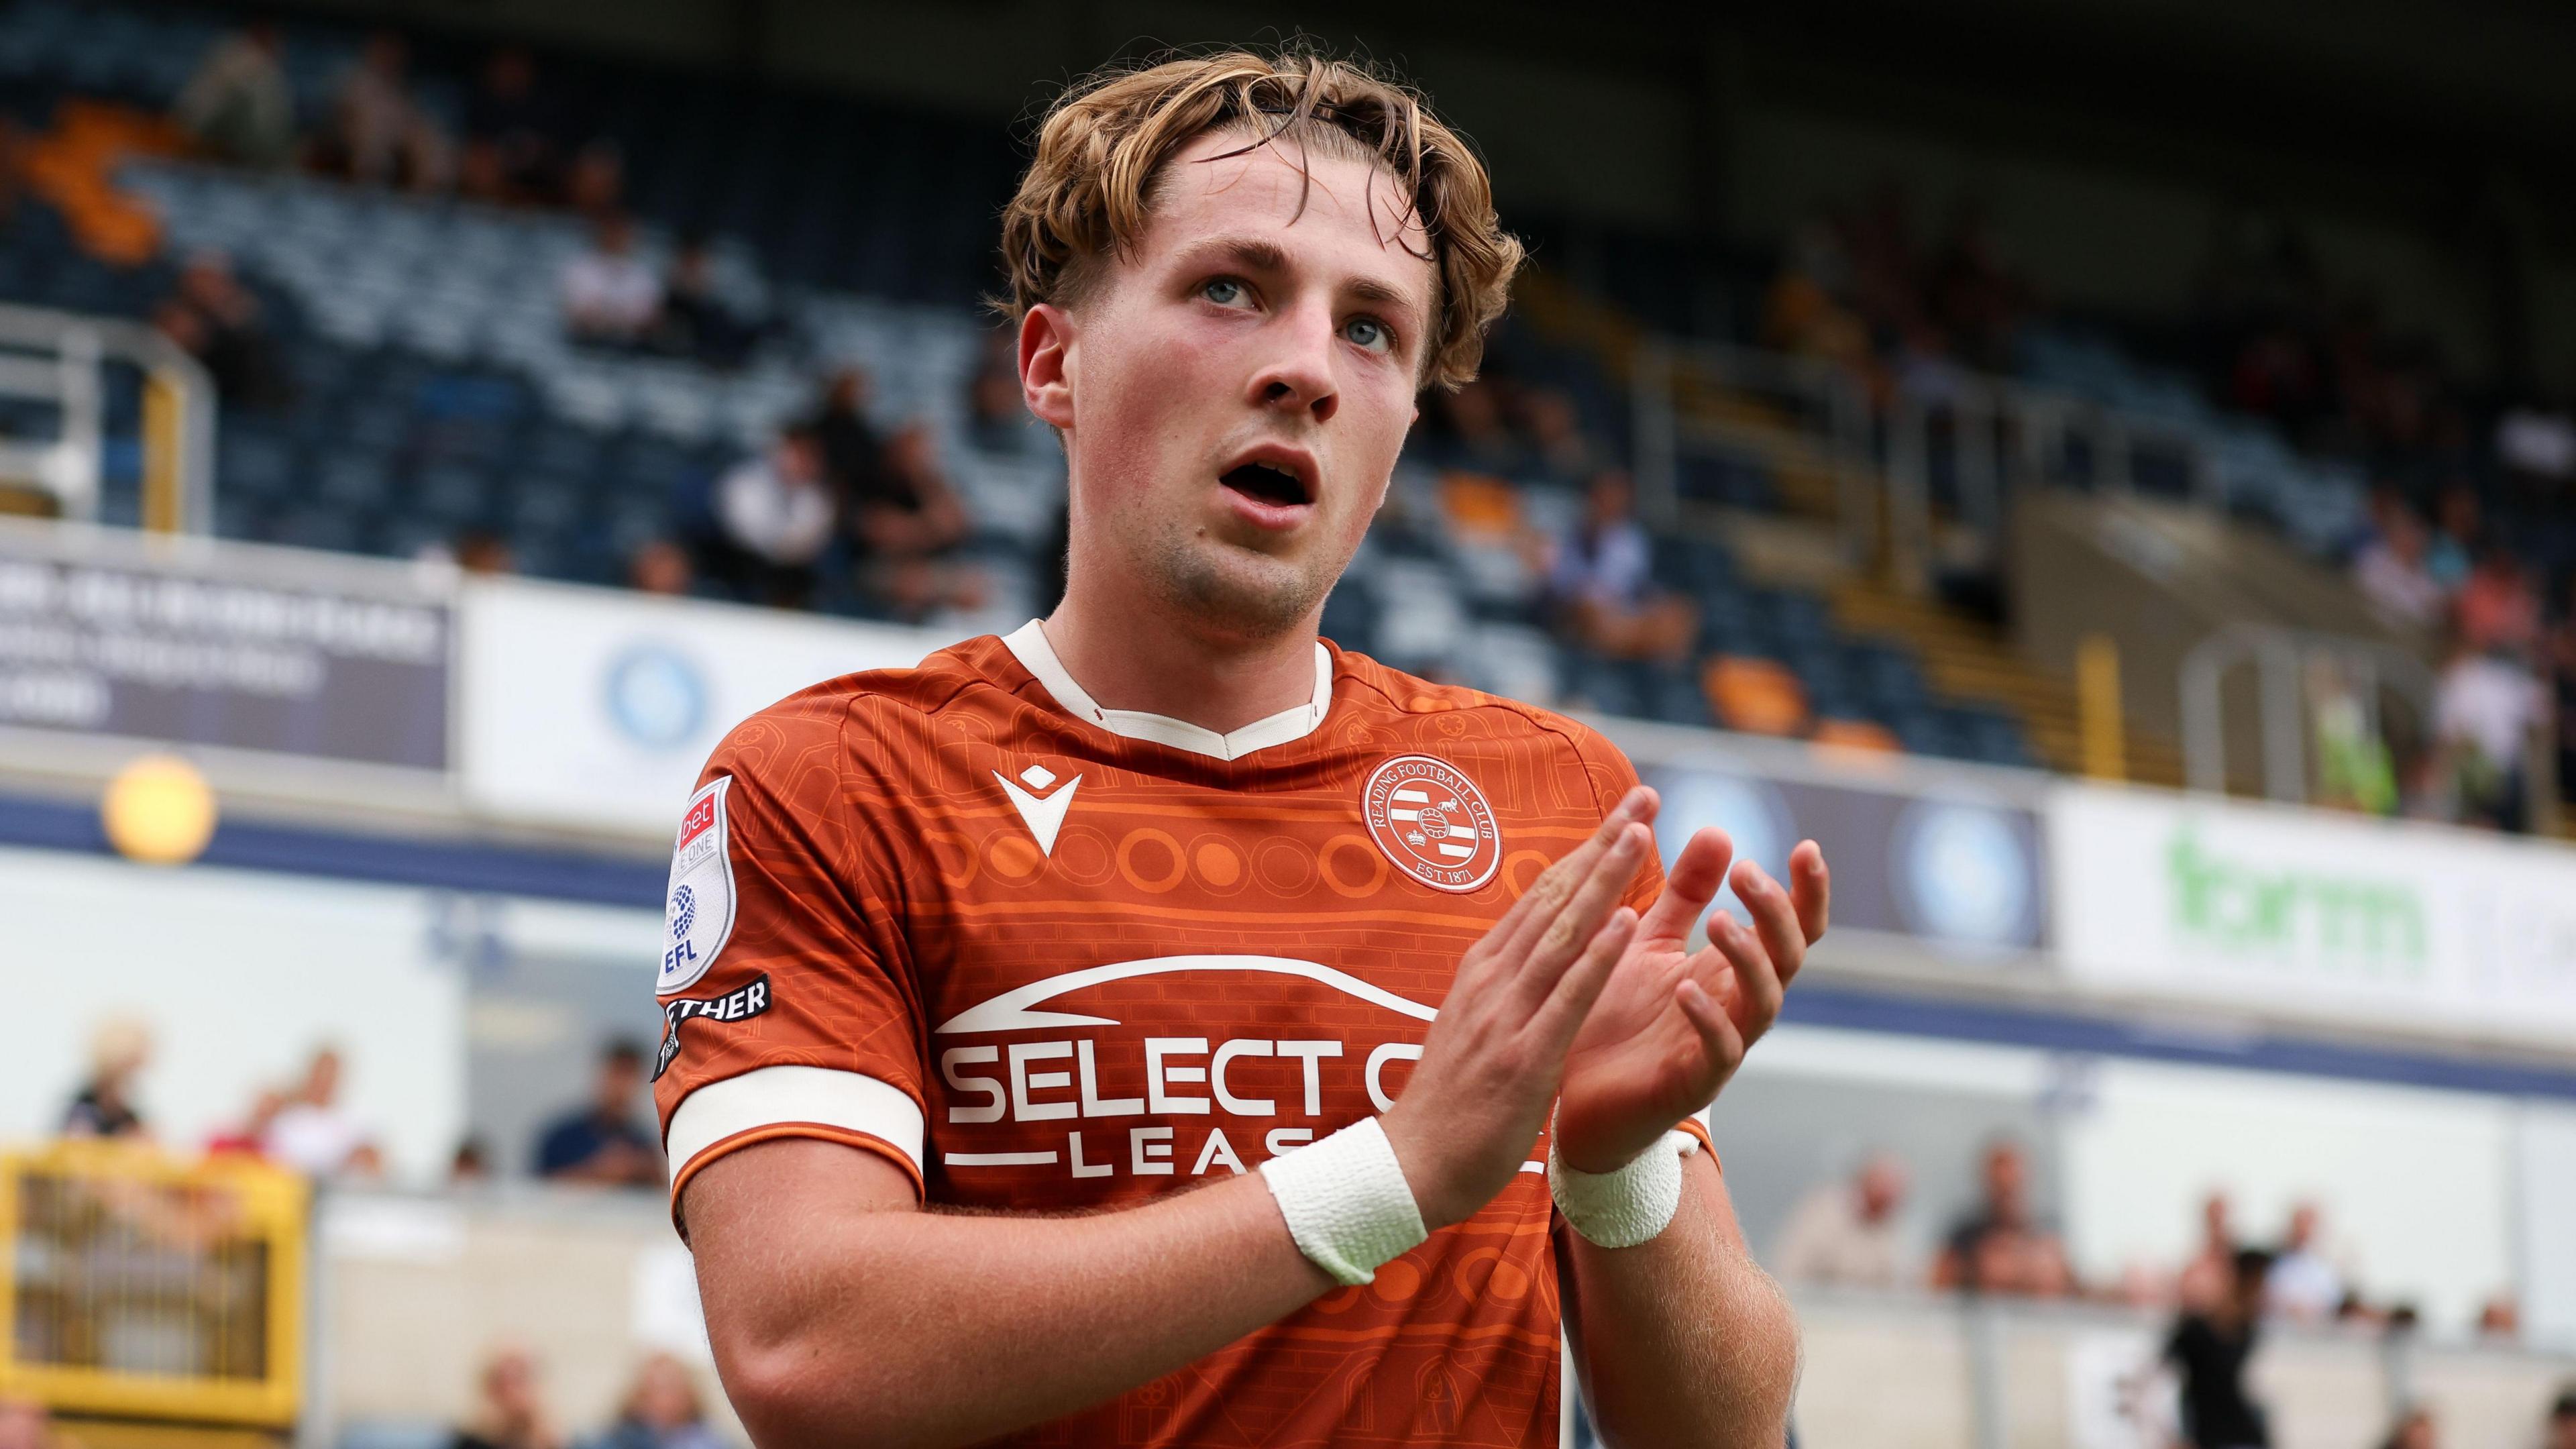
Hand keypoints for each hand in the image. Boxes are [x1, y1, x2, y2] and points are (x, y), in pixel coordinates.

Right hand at [1379, 789, 1655, 1228]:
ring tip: (1639, 834)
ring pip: (1563, 934)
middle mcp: (1492, 980)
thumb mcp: (1471, 1025)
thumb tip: (1527, 949)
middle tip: (1642, 798)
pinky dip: (1597, 958)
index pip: (1542, 897)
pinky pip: (1566, 998)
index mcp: (1483, 971)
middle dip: (1602, 845)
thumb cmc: (1449, 1102)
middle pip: (1556, 898)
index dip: (1584, 851)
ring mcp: (1506, 1015)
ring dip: (1603, 881)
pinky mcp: (1523, 1056)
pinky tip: (1625, 924)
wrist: (1412, 1165)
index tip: (1623, 814)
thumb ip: (1501, 986)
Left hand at [1554, 801, 1829, 1173]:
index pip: (1790, 927)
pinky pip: (1719, 1052)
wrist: (1574, 1095)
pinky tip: (1687, 989)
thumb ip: (1685, 892)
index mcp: (1730, 968)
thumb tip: (1720, 829)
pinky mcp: (1694, 1083)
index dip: (1807, 892)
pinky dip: (1709, 1019)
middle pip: (1788, 957)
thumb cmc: (1617, 1015)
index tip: (1807, 847)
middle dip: (1778, 913)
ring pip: (1764, 1002)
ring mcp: (1722, 1046)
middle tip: (1749, 873)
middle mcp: (1737, 1005)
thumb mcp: (1649, 940)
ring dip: (1747, 959)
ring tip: (1720, 922)